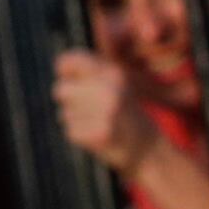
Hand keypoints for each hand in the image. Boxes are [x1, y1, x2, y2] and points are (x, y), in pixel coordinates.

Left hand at [49, 48, 151, 171]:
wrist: (148, 147)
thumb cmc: (123, 111)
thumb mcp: (113, 82)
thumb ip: (88, 70)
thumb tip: (60, 65)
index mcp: (112, 73)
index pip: (66, 61)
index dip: (65, 73)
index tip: (73, 81)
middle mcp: (109, 90)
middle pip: (60, 90)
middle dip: (70, 101)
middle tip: (92, 108)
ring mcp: (105, 113)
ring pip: (64, 113)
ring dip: (76, 120)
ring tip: (98, 123)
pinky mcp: (99, 135)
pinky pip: (70, 131)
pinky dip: (80, 136)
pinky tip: (98, 136)